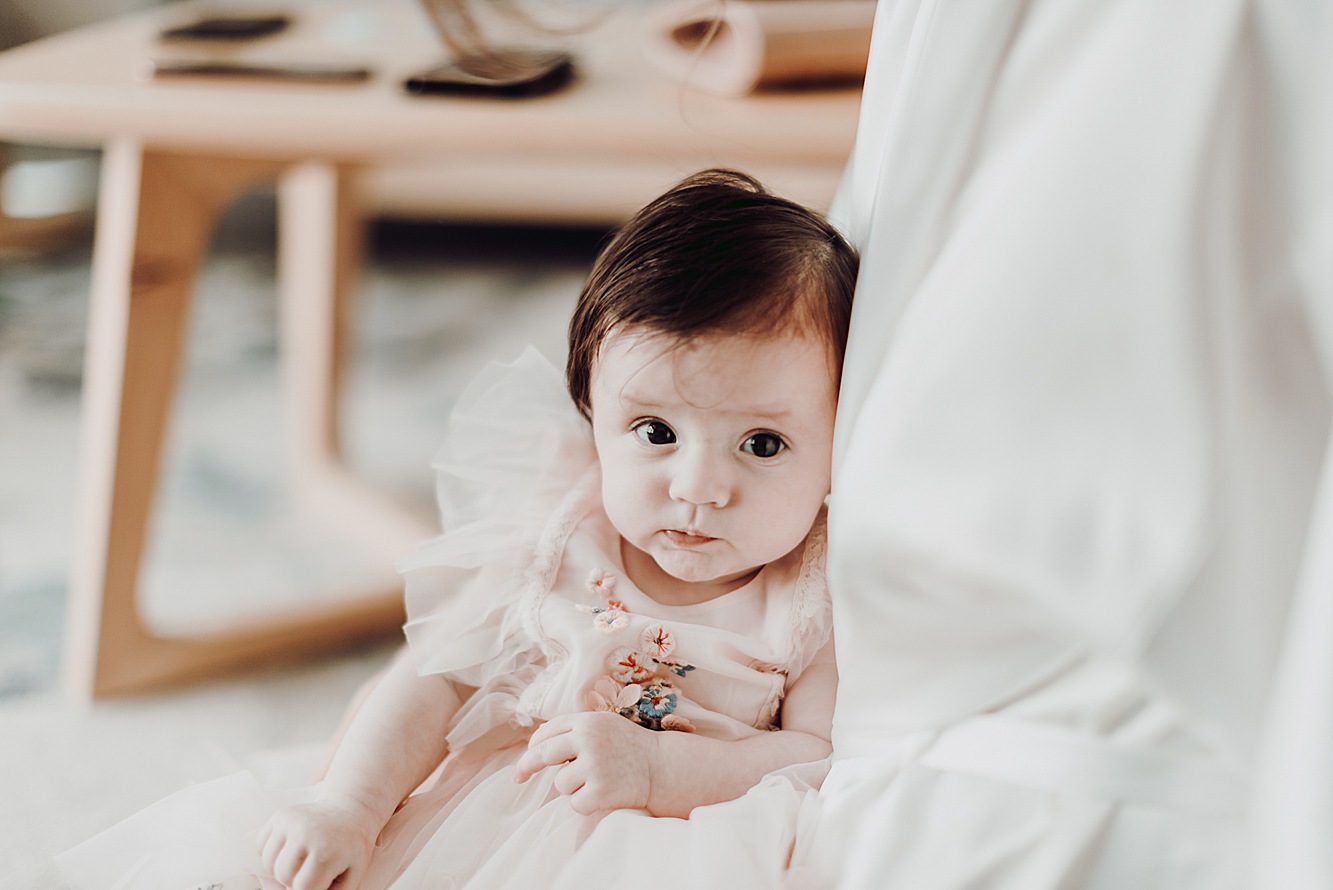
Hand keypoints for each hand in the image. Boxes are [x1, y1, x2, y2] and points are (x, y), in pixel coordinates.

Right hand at [257, 789, 379, 889]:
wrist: (350, 810)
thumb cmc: (351, 848)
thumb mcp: (352, 875)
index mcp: (325, 851)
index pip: (302, 887)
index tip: (319, 882)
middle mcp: (305, 832)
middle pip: (283, 875)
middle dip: (295, 879)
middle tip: (312, 870)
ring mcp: (290, 821)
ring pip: (269, 862)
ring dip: (282, 868)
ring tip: (302, 860)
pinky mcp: (281, 815)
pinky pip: (261, 845)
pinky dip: (272, 853)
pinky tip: (291, 848)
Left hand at [511, 711, 657, 814]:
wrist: (662, 767)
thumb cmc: (630, 747)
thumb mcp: (604, 725)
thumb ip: (575, 729)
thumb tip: (538, 740)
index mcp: (587, 721)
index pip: (547, 732)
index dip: (532, 746)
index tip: (523, 760)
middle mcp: (588, 740)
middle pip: (542, 754)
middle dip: (526, 767)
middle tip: (517, 778)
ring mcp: (594, 766)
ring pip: (560, 783)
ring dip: (573, 787)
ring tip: (598, 781)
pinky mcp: (600, 791)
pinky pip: (575, 803)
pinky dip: (585, 803)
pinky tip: (603, 795)